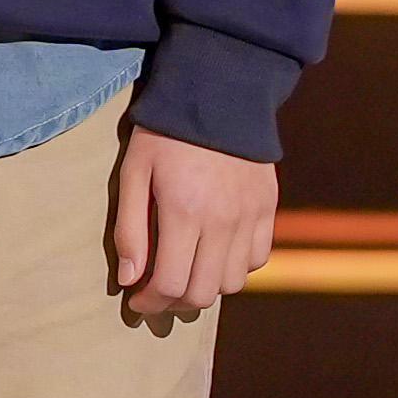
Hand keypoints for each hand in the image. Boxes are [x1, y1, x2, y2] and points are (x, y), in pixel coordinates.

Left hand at [109, 124, 276, 324]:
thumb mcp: (134, 173)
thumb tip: (129, 280)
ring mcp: (250, 217)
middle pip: (203, 292)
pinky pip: (257, 259)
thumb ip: (129, 229)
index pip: (171, 284)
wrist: (218, 94)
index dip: (150, 302)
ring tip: (185, 274)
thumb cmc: (165, 133)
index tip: (136, 301)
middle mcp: (222, 222)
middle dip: (175, 303)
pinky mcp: (267, 209)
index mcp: (184, 213)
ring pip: (232, 282)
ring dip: (206, 287)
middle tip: (157, 294)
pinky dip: (235, 267)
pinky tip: (215, 254)